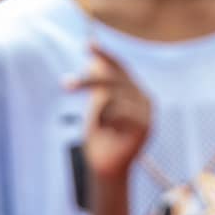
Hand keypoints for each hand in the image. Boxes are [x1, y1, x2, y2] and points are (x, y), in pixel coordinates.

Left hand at [70, 45, 151, 180]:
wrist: (105, 168)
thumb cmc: (100, 139)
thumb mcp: (97, 108)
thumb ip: (98, 86)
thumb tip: (95, 61)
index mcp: (135, 92)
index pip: (120, 67)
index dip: (105, 55)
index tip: (87, 46)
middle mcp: (144, 98)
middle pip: (116, 78)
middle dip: (89, 80)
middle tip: (66, 85)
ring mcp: (148, 111)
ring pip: (114, 93)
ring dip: (98, 110)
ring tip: (98, 126)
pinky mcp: (145, 124)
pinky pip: (118, 110)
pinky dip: (105, 119)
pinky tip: (108, 131)